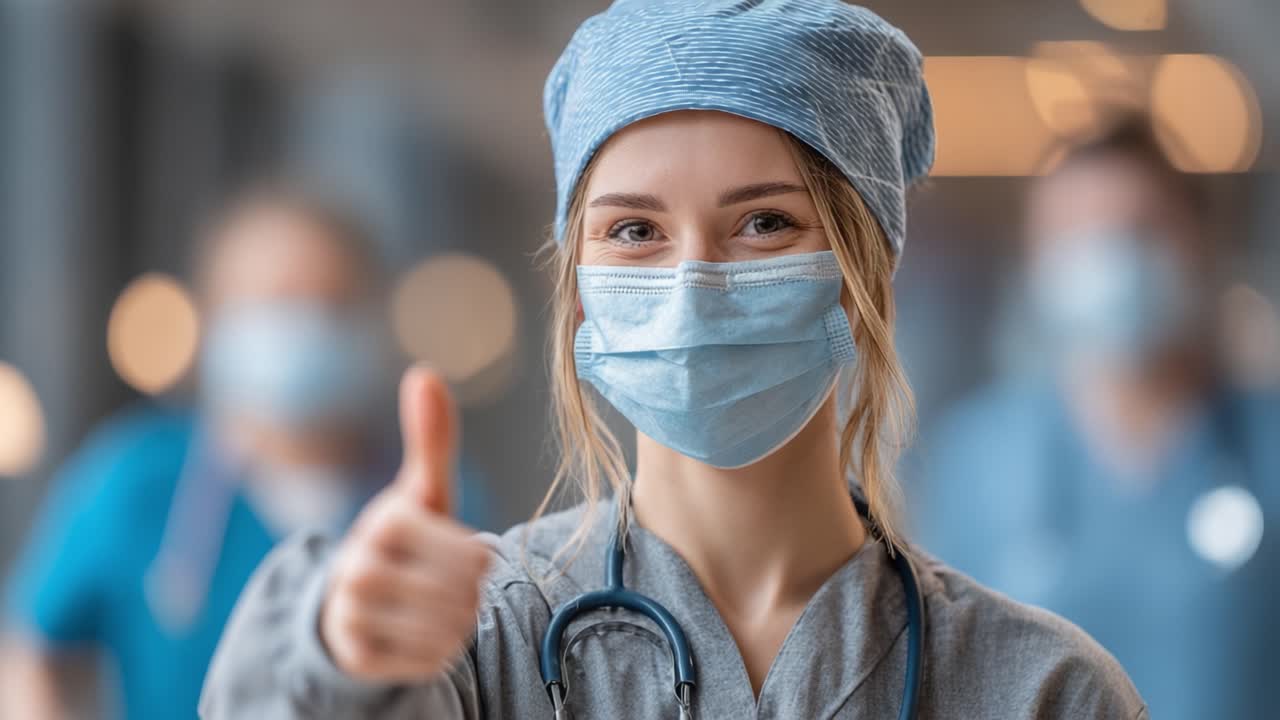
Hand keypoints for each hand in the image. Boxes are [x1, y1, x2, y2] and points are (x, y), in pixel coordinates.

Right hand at [320, 367, 490, 681]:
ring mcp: (353, 614)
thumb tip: (423, 373)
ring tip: (438, 607)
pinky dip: (439, 652)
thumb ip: (430, 439)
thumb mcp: (423, 491)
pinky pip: (431, 661)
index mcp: (385, 521)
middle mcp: (359, 567)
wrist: (353, 601)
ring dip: (458, 622)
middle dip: (470, 593)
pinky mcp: (357, 657)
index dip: (479, 558)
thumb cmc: (405, 539)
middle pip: (464, 594)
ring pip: (450, 630)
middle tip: (450, 584)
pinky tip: (422, 634)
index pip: (473, 555)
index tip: (463, 553)